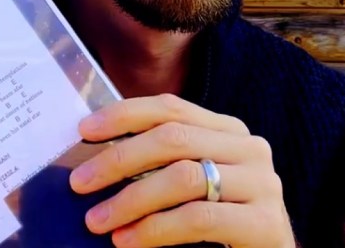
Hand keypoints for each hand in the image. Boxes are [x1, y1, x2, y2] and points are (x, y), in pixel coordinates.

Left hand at [69, 94, 295, 247]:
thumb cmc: (221, 224)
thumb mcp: (192, 185)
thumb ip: (161, 165)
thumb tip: (96, 161)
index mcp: (229, 131)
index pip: (171, 109)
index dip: (125, 114)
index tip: (84, 130)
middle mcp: (250, 149)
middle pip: (173, 139)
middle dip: (119, 159)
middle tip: (80, 183)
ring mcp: (263, 184)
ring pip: (183, 177)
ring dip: (131, 199)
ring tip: (97, 220)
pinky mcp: (265, 223)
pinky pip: (198, 218)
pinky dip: (155, 229)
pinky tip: (127, 240)